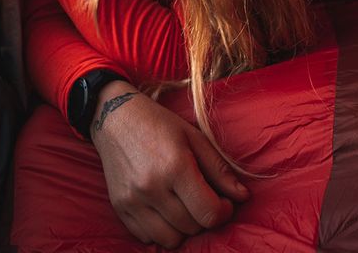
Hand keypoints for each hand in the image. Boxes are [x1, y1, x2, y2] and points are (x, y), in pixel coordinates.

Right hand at [90, 81, 249, 248]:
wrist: (115, 118)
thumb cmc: (159, 125)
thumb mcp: (195, 138)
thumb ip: (220, 170)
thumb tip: (242, 196)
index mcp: (175, 167)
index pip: (209, 213)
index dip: (224, 212)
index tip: (224, 202)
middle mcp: (152, 188)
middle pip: (192, 227)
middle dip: (205, 217)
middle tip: (204, 199)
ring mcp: (133, 200)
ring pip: (170, 239)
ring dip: (183, 228)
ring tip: (184, 207)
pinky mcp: (120, 208)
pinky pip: (147, 238)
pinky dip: (160, 230)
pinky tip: (164, 210)